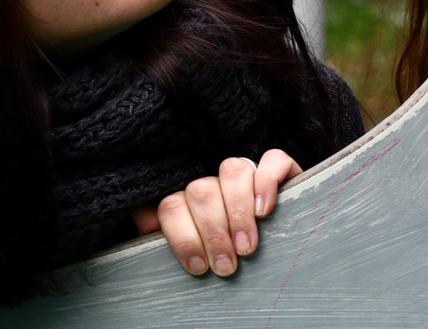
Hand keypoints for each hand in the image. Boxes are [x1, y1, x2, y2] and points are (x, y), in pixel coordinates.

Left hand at [134, 150, 300, 276]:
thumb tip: (148, 228)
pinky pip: (272, 159)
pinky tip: (263, 211)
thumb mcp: (193, 250)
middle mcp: (214, 179)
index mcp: (186, 199)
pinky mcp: (279, 166)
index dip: (183, 238)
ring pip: (232, 171)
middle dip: (213, 233)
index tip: (199, 267)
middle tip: (226, 266)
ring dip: (238, 213)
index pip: (171, 205)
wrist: (275, 241)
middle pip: (201, 192)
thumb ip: (168, 238)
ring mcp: (246, 170)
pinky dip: (265, 184)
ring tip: (246, 247)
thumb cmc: (225, 252)